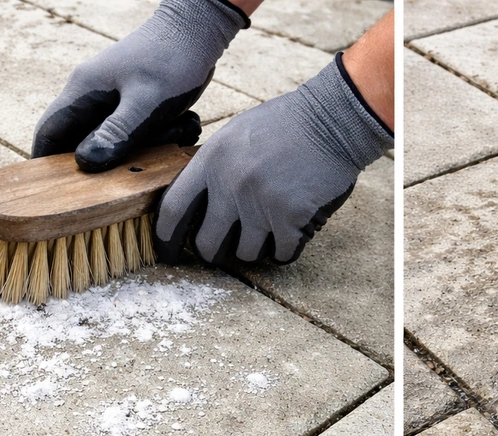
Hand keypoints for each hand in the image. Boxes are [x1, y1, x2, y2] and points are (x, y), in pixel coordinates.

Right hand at [32, 0, 247, 171]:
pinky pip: (140, 132)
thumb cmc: (171, 59)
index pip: (49, 133)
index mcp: (83, 92)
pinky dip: (162, 137)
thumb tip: (85, 164)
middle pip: (86, 142)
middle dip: (116, 158)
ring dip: (148, 146)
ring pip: (118, 140)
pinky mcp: (135, 103)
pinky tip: (184, 126)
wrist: (199, 29)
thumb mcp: (146, 102)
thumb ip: (117, 133)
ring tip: (176, 131)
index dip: (47, 165)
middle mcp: (92, 95)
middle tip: (149, 157)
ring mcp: (114, 98)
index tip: (55, 193)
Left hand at [154, 54, 393, 265]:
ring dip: (257, 248)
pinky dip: (286, 248)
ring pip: (246, 254)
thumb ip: (213, 167)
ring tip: (269, 230)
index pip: (174, 209)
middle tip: (226, 247)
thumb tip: (198, 203)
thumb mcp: (236, 135)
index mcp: (212, 161)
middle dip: (215, 252)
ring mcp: (260, 205)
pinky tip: (292, 231)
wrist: (331, 120)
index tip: (167, 252)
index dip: (165, 237)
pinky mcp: (289, 219)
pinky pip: (281, 254)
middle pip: (207, 244)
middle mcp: (230, 186)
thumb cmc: (286, 125)